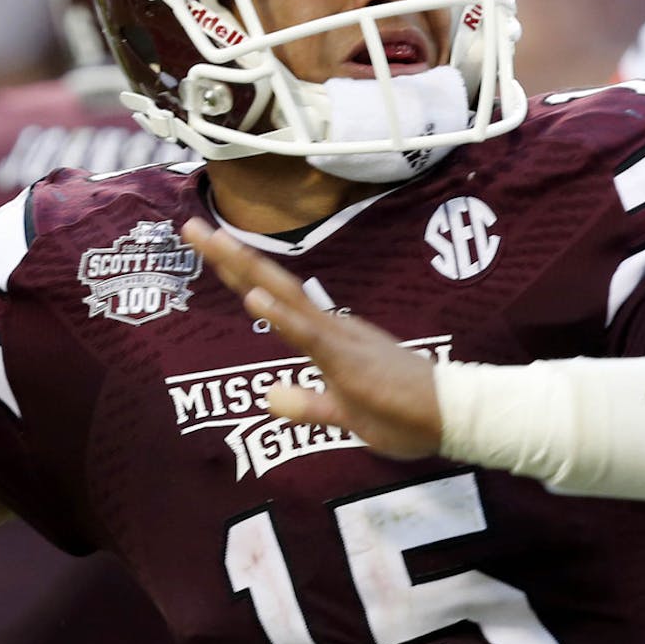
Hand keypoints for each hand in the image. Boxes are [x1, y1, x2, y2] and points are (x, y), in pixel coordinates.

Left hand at [182, 218, 442, 459]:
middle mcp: (330, 327)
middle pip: (270, 284)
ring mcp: (338, 339)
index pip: (275, 298)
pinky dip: (279, 315)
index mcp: (328, 336)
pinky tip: (252, 298)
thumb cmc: (407, 415)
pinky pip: (308, 335)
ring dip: (245, 269)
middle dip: (228, 256)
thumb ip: (307, 406)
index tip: (208, 247)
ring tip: (211, 242)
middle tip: (189, 226)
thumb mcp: (344, 417)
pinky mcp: (348, 360)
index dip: (240, 274)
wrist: (455, 416)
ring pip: (283, 297)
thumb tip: (268, 398)